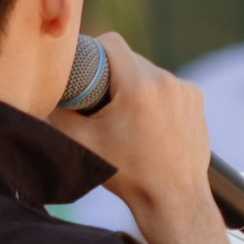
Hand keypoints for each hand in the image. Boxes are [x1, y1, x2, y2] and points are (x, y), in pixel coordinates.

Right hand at [59, 33, 216, 231]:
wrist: (172, 200)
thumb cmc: (127, 175)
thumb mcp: (82, 142)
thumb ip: (58, 110)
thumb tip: (47, 87)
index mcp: (139, 86)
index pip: (110, 42)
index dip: (93, 53)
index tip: (85, 75)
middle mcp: (166, 81)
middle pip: (129, 58)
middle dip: (113, 75)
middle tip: (103, 105)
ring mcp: (186, 90)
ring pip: (148, 72)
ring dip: (135, 86)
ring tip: (128, 119)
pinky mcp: (196, 99)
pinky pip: (167, 85)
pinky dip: (155, 97)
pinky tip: (150, 124)